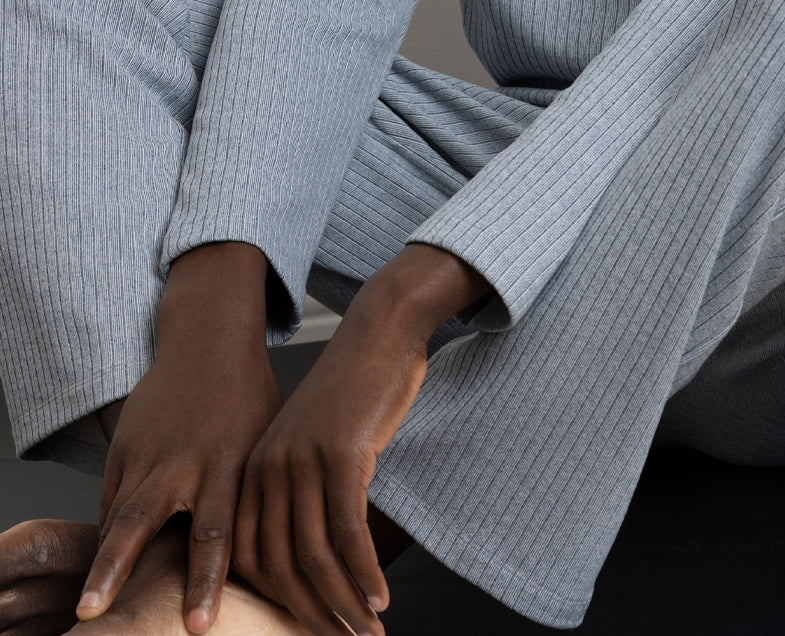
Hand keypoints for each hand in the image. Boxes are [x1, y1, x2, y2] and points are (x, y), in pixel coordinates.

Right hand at [76, 242, 279, 634]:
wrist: (211, 338)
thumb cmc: (249, 397)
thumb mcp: (265, 444)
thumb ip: (256, 500)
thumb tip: (278, 560)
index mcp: (226, 464)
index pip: (214, 532)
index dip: (205, 582)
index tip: (197, 627)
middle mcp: (181, 461)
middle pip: (141, 521)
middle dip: (118, 571)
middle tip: (96, 612)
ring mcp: (146, 451)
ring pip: (117, 513)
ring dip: (103, 561)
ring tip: (91, 604)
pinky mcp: (123, 443)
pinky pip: (110, 498)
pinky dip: (107, 532)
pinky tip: (105, 565)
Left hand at [231, 244, 487, 635]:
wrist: (380, 331)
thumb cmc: (355, 394)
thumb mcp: (316, 447)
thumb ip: (304, 497)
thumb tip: (313, 565)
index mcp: (253, 471)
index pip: (251, 561)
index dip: (281, 606)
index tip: (313, 633)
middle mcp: (267, 469)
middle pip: (281, 567)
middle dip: (314, 616)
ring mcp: (300, 460)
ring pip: (315, 555)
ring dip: (343, 605)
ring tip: (369, 633)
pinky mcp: (339, 452)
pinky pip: (347, 529)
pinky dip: (363, 571)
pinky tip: (380, 597)